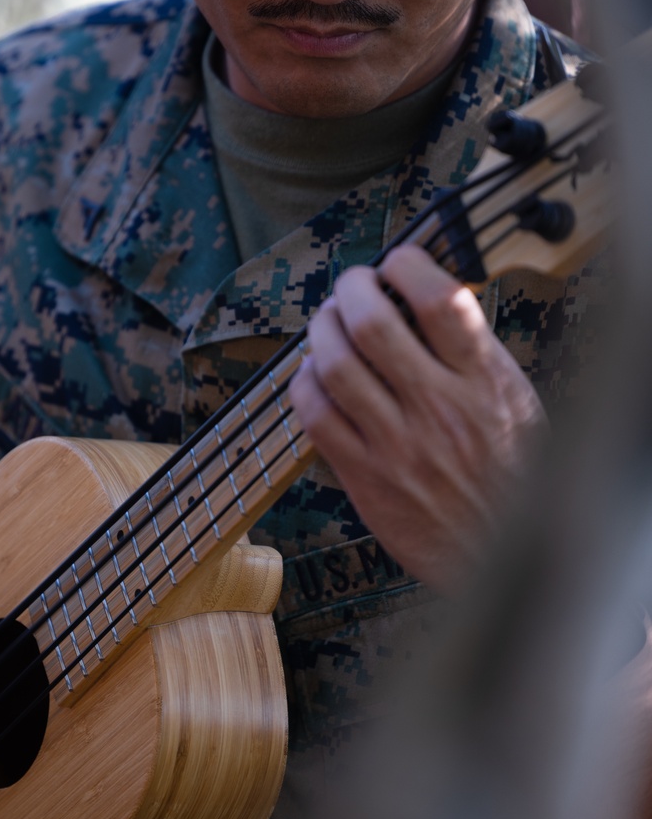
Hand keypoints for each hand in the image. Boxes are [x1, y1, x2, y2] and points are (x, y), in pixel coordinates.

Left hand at [288, 245, 545, 593]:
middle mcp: (439, 408)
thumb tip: (428, 295)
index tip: (399, 261)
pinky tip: (314, 375)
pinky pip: (315, 415)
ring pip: (334, 364)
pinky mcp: (365, 476)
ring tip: (329, 323)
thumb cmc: (513, 474)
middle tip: (353, 286)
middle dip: (352, 289)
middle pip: (372, 324)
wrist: (503, 558)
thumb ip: (473, 352)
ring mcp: (397, 444)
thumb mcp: (513, 402)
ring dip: (321, 330)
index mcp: (484, 381)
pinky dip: (305, 382)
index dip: (410, 264)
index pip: (442, 300)